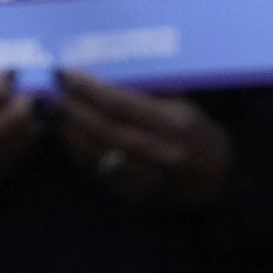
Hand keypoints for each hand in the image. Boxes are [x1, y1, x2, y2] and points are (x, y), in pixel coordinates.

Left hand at [48, 75, 238, 214]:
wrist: (220, 180)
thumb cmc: (199, 132)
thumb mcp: (183, 104)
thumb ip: (148, 93)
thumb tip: (104, 75)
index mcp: (174, 124)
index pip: (121, 104)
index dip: (90, 89)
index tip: (67, 74)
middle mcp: (160, 153)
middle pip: (104, 129)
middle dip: (73, 108)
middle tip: (52, 91)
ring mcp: (148, 180)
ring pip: (98, 153)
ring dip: (70, 131)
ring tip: (54, 111)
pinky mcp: (137, 198)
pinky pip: (101, 173)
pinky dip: (80, 154)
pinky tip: (68, 137)